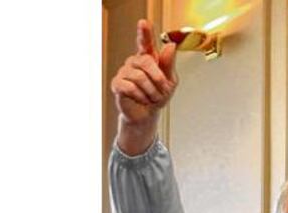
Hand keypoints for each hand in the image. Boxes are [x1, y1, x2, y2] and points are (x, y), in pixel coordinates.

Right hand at [110, 20, 177, 152]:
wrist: (148, 113)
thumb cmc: (159, 95)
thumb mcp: (170, 81)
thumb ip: (169, 64)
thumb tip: (170, 46)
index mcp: (148, 57)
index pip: (145, 42)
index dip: (144, 32)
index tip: (143, 23)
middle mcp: (134, 61)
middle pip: (147, 61)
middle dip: (159, 80)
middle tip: (163, 92)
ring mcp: (124, 71)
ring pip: (140, 77)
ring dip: (151, 91)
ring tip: (152, 98)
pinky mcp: (117, 83)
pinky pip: (130, 87)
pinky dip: (141, 96)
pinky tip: (142, 99)